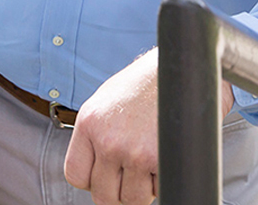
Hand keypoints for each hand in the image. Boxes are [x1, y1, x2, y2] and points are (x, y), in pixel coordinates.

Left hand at [63, 50, 234, 204]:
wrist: (181, 66)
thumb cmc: (147, 83)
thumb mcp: (108, 100)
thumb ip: (96, 133)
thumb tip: (95, 167)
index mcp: (90, 122)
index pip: (76, 175)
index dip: (92, 180)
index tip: (105, 174)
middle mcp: (108, 139)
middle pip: (103, 196)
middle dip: (119, 190)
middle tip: (131, 173)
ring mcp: (134, 152)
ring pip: (132, 199)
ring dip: (143, 188)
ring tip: (150, 162)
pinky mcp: (160, 160)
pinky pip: (158, 190)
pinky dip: (162, 181)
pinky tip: (164, 156)